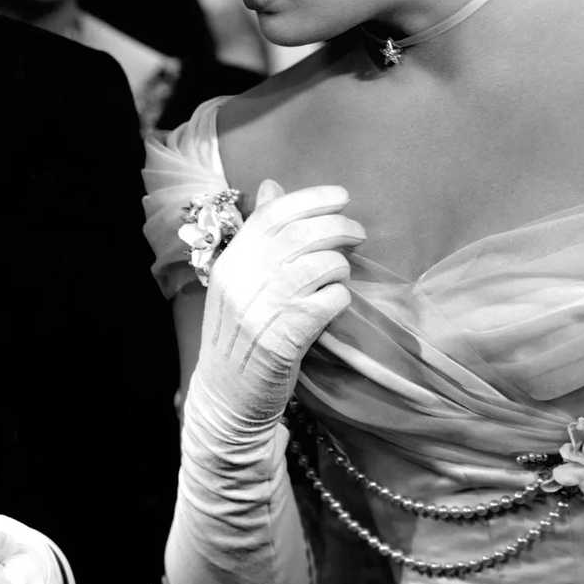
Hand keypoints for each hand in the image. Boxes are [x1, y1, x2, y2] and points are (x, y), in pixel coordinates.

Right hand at [192, 179, 363, 436]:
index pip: (273, 214)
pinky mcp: (288, 336)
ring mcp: (265, 308)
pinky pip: (331, 300)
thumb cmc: (238, 334)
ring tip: (339, 275)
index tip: (340, 195)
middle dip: (339, 225)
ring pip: (321, 264)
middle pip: (303, 234)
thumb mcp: (237, 281)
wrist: (227, 396)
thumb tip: (272, 186)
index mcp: (231, 261)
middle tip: (357, 232)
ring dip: (340, 265)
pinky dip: (340, 298)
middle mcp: (244, 279)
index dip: (311, 198)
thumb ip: (257, 236)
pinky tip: (334, 303)